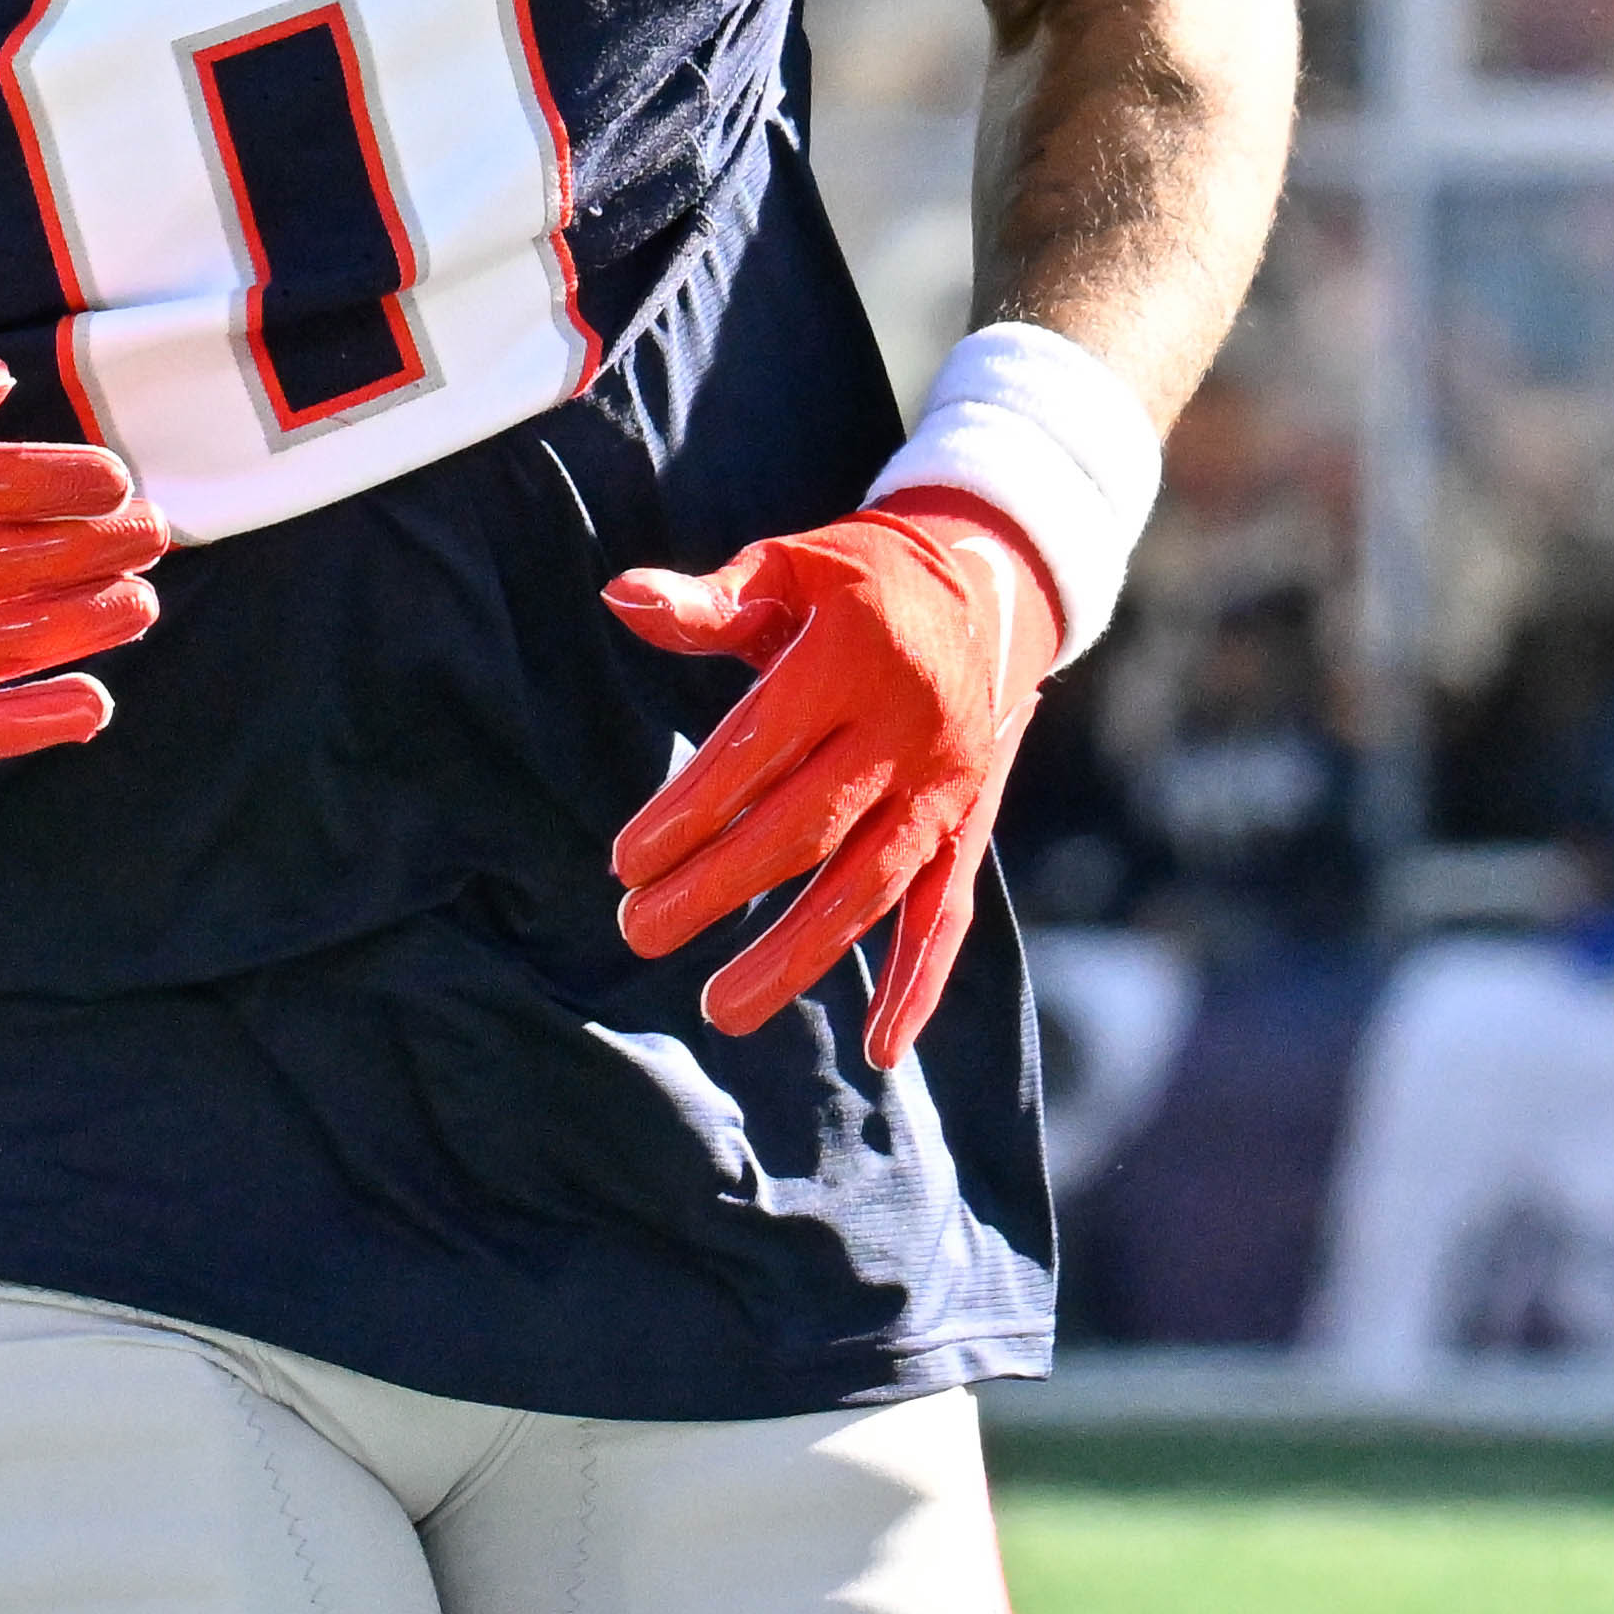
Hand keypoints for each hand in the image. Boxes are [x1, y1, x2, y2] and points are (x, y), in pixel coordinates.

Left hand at [607, 494, 1065, 1070]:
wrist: (993, 583)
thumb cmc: (858, 578)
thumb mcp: (787, 565)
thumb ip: (707, 599)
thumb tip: (620, 598)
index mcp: (852, 656)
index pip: (757, 751)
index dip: (690, 812)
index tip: (624, 863)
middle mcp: (908, 727)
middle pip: (804, 830)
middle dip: (716, 890)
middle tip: (638, 933)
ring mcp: (947, 784)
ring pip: (869, 886)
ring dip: (797, 955)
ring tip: (721, 1009)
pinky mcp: (972, 823)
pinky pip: (948, 913)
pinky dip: (918, 983)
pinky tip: (879, 1047)